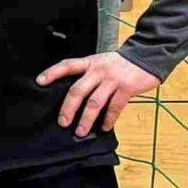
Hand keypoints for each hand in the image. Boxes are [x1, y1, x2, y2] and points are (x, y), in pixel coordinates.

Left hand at [36, 51, 160, 136]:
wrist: (148, 55)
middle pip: (78, 90)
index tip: (39, 82)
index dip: (52, 73)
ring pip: (95, 103)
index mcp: (90, 62)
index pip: (67, 65)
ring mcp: (113, 80)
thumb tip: (75, 97)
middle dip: (68, 108)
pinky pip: (114, 108)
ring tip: (80, 132)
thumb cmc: (121, 63)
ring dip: (86, 119)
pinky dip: (108, 119)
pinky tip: (104, 127)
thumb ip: (89, 75)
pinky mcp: (127, 88)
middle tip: (62, 122)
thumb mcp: (102, 62)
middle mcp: (99, 70)